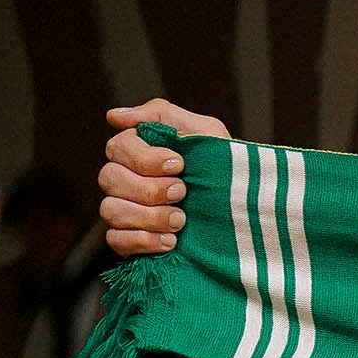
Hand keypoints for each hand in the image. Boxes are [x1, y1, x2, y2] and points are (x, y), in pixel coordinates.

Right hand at [98, 99, 229, 255]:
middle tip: (182, 193)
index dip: (145, 158)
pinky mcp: (129, 241)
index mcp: (140, 152)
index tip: (179, 164)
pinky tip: (171, 241)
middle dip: (150, 188)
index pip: (118, 147)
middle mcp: (126, 181)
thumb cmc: (226, 168)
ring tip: (181, 221)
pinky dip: (144, 241)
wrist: (248, 214)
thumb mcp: (205, 132)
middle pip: (109, 178)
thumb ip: (162, 115)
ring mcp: (126, 212)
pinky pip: (116, 240)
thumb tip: (115, 116)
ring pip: (110, 210)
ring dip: (149, 216)